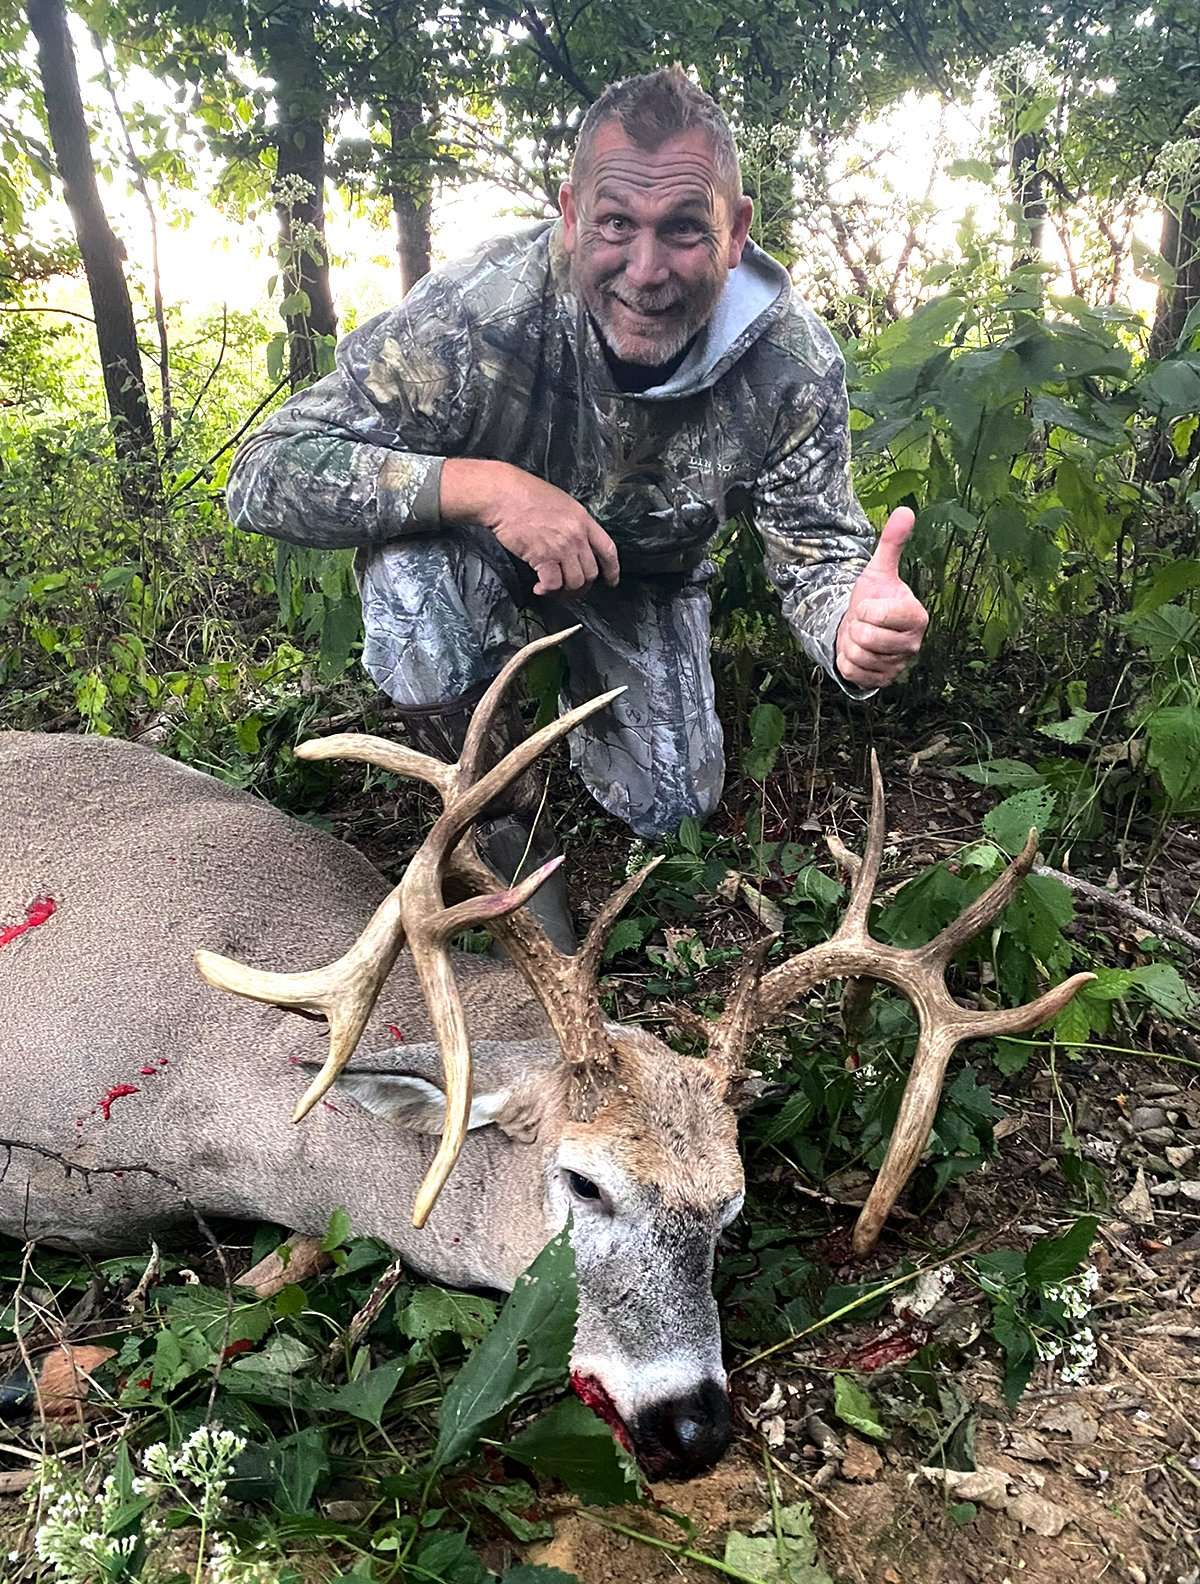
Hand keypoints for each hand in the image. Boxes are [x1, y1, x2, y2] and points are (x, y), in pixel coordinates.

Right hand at [440, 459, 619, 594]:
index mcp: (583, 519)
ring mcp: (561, 546)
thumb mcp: (560, 503)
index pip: (608, 549)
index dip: (612, 569)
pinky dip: (546, 590)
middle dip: (581, 586)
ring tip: (551, 588)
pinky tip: (539, 588)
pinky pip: (553, 584)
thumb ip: (572, 523)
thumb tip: (574, 544)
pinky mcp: (543, 557)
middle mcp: (576, 535)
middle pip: (590, 572)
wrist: (503, 495)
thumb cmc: (525, 495)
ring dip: (563, 591)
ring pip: (574, 582)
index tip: (611, 581)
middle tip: (569, 590)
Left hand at [836, 508, 927, 687]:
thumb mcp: (879, 570)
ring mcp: (898, 665)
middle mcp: (913, 644)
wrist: (862, 628)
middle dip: (854, 626)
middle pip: (865, 637)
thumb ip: (892, 542)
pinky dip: (847, 662)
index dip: (866, 609)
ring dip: (849, 643)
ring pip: (857, 655)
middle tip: (863, 622)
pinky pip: (853, 672)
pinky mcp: (882, 681)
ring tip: (860, 636)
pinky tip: (858, 653)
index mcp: (917, 617)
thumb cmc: (874, 598)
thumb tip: (906, 510)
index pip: (880, 615)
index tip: (870, 606)